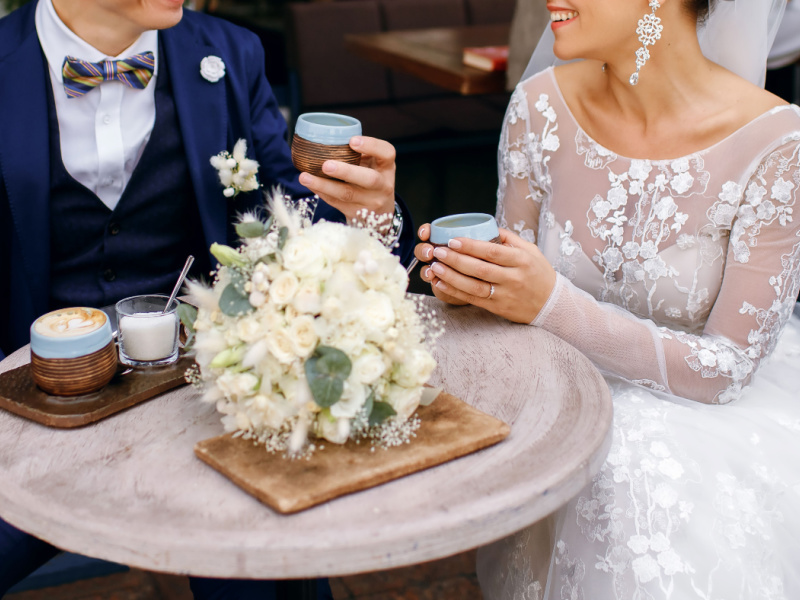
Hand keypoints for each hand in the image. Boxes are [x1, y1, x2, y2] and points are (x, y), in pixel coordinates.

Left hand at [299, 136, 395, 224]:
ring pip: (347, 194)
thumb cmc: (372, 180)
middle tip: (326, 165)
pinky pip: (336, 202)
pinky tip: (309, 184)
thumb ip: (359, 154)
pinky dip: (321, 192)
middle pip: (369, 179)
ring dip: (324, 185)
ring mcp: (370, 202)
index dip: (372, 146)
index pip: (387, 154)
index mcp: (386, 168)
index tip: (352, 141)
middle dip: (346, 172)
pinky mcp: (355, 213)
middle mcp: (382, 186)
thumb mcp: (374, 166)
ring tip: (305, 177)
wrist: (380, 214)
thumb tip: (326, 138)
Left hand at [416, 227, 556, 323]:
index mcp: (521, 260)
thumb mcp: (530, 250)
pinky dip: (455, 291)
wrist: (551, 303)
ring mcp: (505, 295)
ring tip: (435, 267)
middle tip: (437, 251)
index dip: (471, 246)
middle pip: (480, 269)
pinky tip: (442, 283)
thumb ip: (508, 238)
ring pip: (474, 286)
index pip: (492, 252)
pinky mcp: (498, 308)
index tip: (452, 240)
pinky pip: (473, 299)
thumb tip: (486, 226)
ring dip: (452, 277)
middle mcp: (513, 278)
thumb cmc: (538, 273)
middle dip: (456, 260)